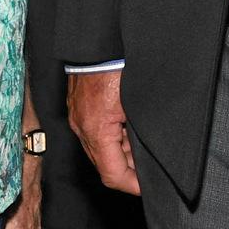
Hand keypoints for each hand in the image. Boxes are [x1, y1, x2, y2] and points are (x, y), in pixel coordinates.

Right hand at [67, 68, 141, 194]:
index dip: (132, 185)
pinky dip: (112, 137)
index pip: (112, 174)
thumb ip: (140, 135)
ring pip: (99, 149)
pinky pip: (94, 133)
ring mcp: (78, 117)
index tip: (147, 187)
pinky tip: (128, 127)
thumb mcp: (138, 105)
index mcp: (97, 131)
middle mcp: (82, 128)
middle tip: (150, 166)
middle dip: (128, 169)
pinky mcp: (78, 107)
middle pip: (105, 164)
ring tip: (142, 144)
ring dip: (121, 152)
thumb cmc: (120, 66)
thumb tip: (150, 155)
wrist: (98, 41)